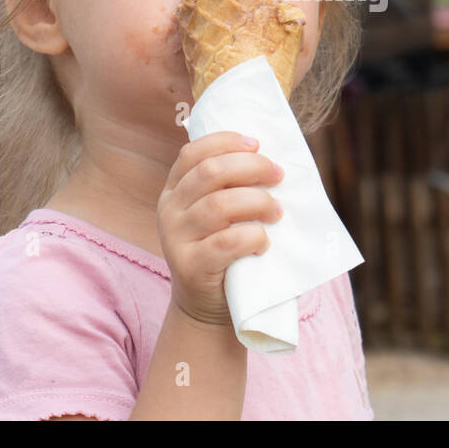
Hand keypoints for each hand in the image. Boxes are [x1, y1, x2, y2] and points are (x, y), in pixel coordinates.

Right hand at [157, 131, 284, 328]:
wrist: (207, 305)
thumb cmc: (223, 250)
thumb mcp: (219, 214)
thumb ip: (230, 186)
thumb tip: (271, 160)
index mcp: (174, 190)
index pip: (193, 153)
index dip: (226, 142)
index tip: (258, 144)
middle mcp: (169, 210)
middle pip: (210, 173)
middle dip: (252, 167)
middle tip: (278, 175)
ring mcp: (175, 239)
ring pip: (219, 205)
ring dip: (258, 202)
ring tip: (277, 211)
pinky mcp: (191, 267)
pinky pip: (227, 242)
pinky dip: (253, 237)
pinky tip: (264, 242)